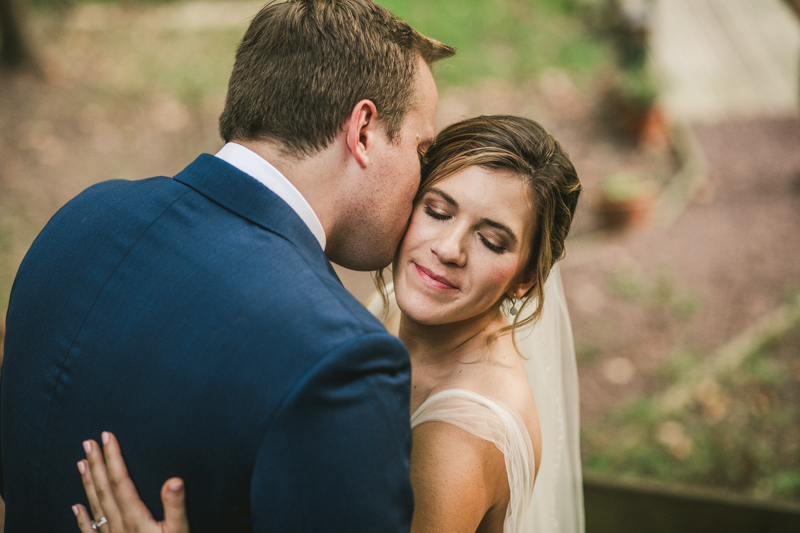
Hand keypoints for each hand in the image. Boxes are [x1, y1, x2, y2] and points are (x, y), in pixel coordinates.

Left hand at [73, 431, 189, 532]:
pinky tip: (76, 507)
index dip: (114, 458)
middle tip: (89, 442)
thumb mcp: (180, 531)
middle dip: (98, 464)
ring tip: (82, 463)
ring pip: (96, 507)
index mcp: (136, 519)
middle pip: (105, 490)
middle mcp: (119, 527)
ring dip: (89, 484)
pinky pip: (92, 532)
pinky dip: (83, 518)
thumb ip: (176, 506)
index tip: (108, 436)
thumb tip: (174, 480)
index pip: (122, 482)